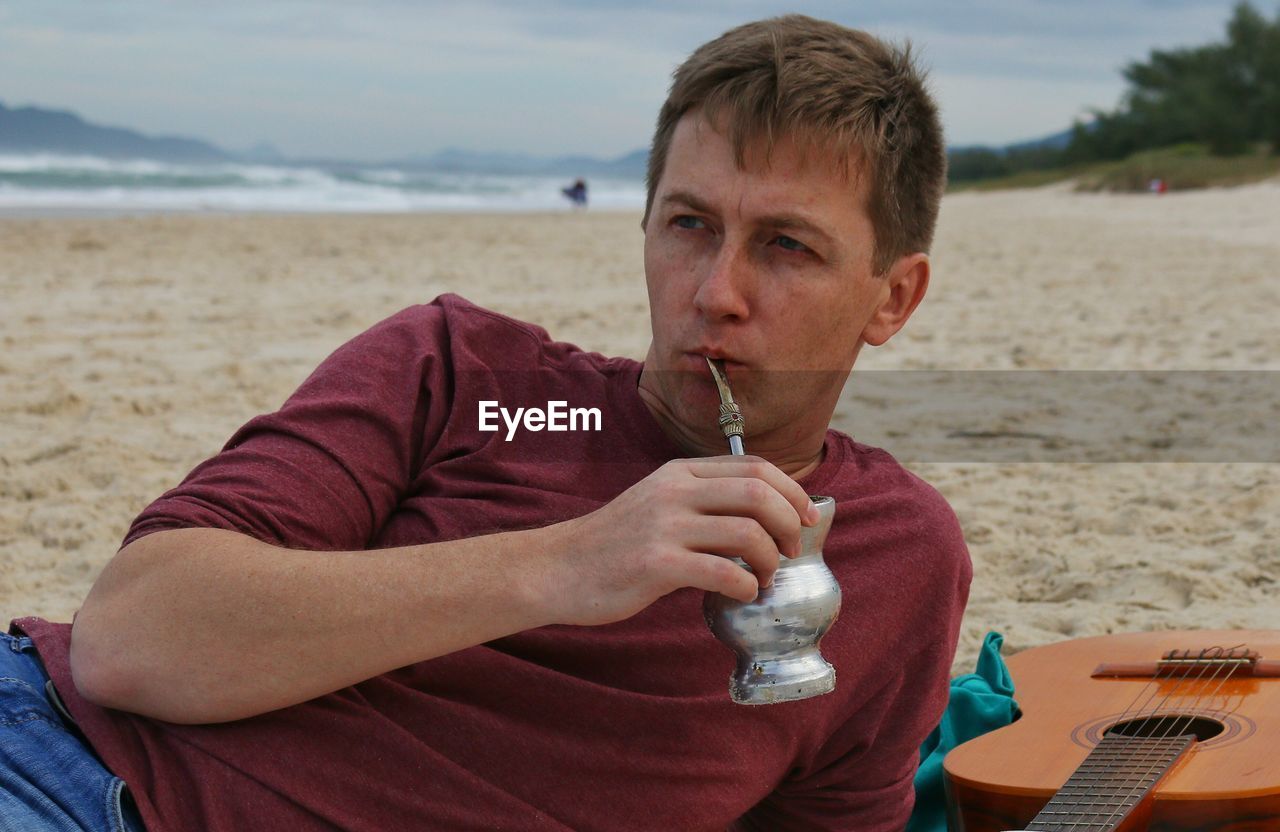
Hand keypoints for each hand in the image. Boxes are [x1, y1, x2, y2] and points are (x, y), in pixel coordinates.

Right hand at [541, 456, 820, 626]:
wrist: (557, 569)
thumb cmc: (613, 545)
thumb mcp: (656, 503)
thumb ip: (700, 501)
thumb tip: (762, 517)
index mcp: (678, 472)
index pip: (754, 466)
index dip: (792, 490)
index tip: (807, 517)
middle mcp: (674, 491)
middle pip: (758, 493)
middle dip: (790, 523)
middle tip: (791, 551)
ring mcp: (664, 526)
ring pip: (747, 531)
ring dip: (770, 559)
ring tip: (763, 578)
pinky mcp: (655, 564)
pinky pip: (722, 572)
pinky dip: (744, 586)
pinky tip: (740, 594)